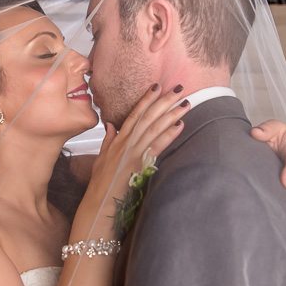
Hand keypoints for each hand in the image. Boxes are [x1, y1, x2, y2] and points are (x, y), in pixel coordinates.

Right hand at [87, 83, 190, 204]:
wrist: (99, 199)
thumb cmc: (100, 182)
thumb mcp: (101, 156)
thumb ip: (108, 139)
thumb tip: (110, 125)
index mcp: (119, 139)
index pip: (135, 114)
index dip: (146, 99)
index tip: (157, 86)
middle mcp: (127, 142)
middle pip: (149, 117)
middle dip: (164, 101)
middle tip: (179, 88)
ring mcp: (134, 152)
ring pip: (155, 128)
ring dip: (171, 114)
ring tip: (185, 104)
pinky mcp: (141, 164)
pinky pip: (157, 146)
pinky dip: (169, 135)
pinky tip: (180, 126)